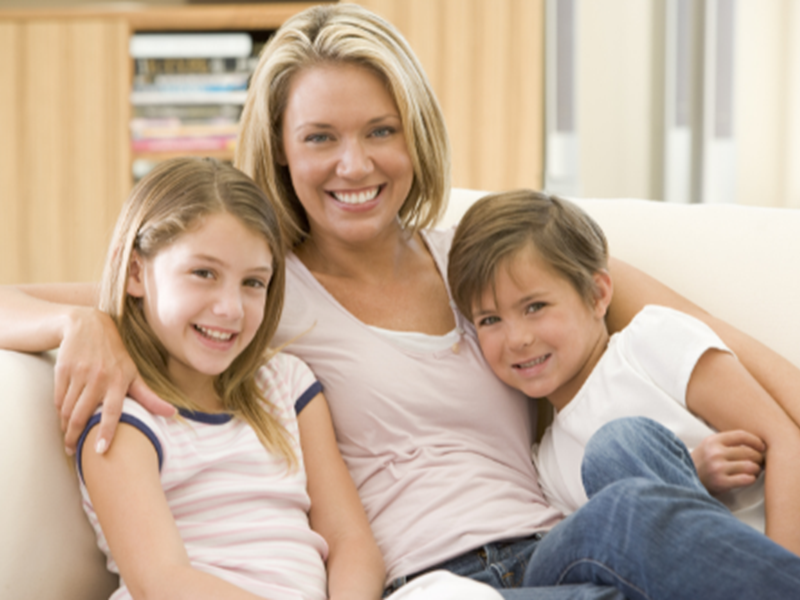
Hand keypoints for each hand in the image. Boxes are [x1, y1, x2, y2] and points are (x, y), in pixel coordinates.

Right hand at [56, 306, 173, 454]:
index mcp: (120, 380)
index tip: (100, 450)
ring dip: (65, 426)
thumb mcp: (133, 373)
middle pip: (83, 415)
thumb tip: (173, 413)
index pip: (113, 411)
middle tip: (72, 450)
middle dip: (75, 437)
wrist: (87, 325)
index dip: (107, 431)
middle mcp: (100, 377)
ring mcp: (80, 373)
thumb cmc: (115, 355)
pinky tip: (63, 417)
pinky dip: (59, 411)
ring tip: (68, 437)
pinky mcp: (63, 369)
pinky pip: (58, 398)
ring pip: (67, 409)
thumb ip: (149, 397)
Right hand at [691, 430, 764, 495]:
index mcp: (713, 441)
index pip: (741, 435)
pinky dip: (751, 479)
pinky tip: (748, 478)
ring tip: (754, 470)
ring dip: (756, 469)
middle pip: (749, 452)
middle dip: (759, 457)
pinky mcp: (721, 482)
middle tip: (760, 461)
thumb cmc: (701, 462)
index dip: (755, 440)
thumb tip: (754, 443)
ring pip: (751, 466)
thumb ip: (727, 442)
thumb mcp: (708, 445)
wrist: (686, 478)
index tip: (761, 446)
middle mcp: (715, 453)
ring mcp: (718, 468)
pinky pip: (747, 479)